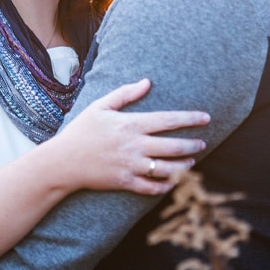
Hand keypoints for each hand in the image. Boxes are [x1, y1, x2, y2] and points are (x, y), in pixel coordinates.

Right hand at [54, 78, 208, 194]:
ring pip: (168, 169)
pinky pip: (152, 188)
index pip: (169, 120)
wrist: (63, 161)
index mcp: (131, 124)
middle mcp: (135, 145)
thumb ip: (126, 94)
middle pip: (174, 146)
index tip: (206, 118)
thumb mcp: (101, 106)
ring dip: (184, 166)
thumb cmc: (82, 131)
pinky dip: (166, 186)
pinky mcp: (126, 182)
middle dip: (192, 145)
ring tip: (192, 162)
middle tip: (203, 143)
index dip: (190, 118)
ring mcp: (131, 166)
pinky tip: (174, 182)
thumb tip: (147, 82)